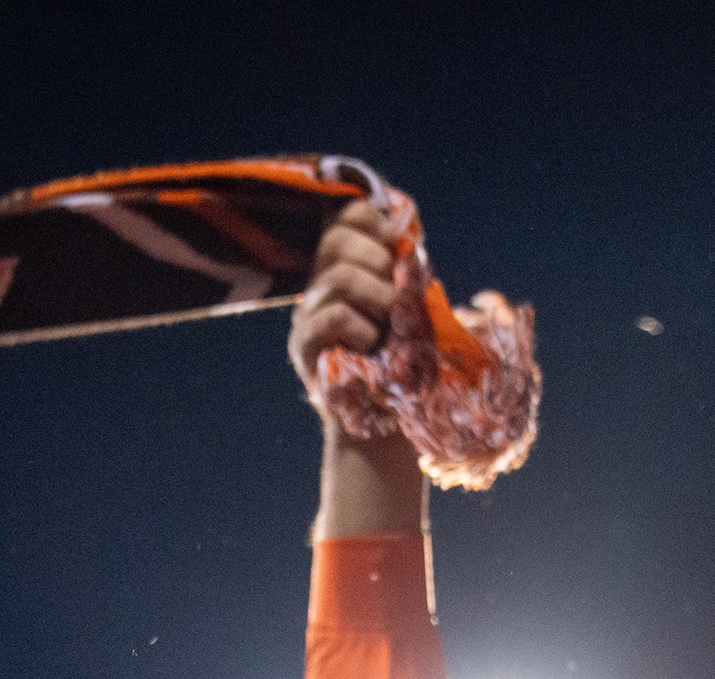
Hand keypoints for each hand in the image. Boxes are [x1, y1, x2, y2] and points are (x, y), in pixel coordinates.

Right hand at [287, 194, 405, 383]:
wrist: (385, 423)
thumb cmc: (402, 367)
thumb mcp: (411, 311)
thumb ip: (406, 275)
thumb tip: (409, 241)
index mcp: (343, 271)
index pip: (342, 219)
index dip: (369, 220)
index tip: (395, 244)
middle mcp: (319, 287)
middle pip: (335, 240)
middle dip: (377, 258)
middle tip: (395, 295)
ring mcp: (307, 315)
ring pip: (339, 276)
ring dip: (378, 296)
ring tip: (390, 325)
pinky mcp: (302, 346)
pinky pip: (334, 315)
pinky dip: (362, 327)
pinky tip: (370, 347)